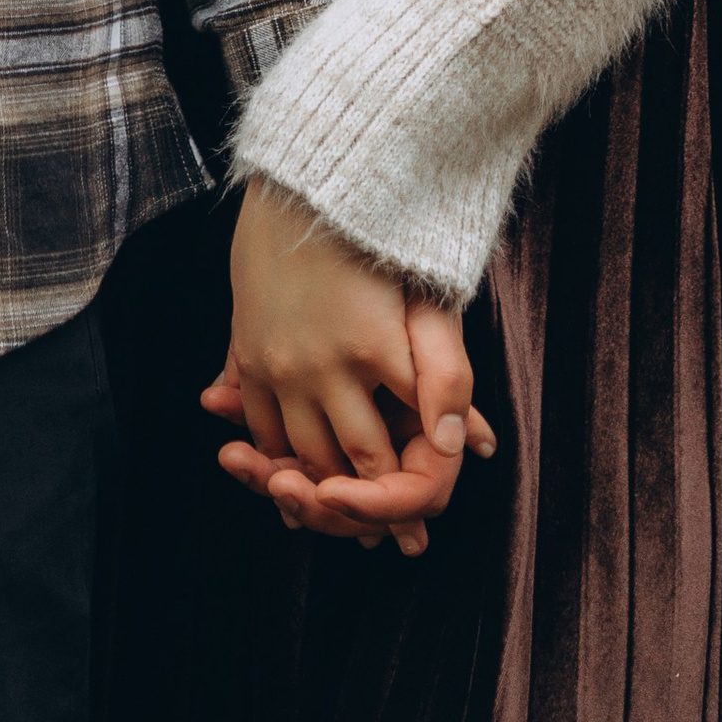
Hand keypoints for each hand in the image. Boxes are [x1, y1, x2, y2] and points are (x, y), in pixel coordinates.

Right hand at [202, 179, 492, 553]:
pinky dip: (275, 458)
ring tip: (341, 513)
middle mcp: (325, 366)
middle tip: (391, 538)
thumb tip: (473, 447)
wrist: (305, 183)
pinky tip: (288, 475)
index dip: (418, 490)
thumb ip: (451, 376)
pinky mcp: (248, 351)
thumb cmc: (377, 236)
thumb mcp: (427, 300)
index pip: (405, 448)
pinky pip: (259, 425)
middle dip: (373, 504)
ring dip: (322, 491)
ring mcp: (280, 361)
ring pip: (300, 454)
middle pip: (353, 463)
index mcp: (377, 351)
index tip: (423, 521)